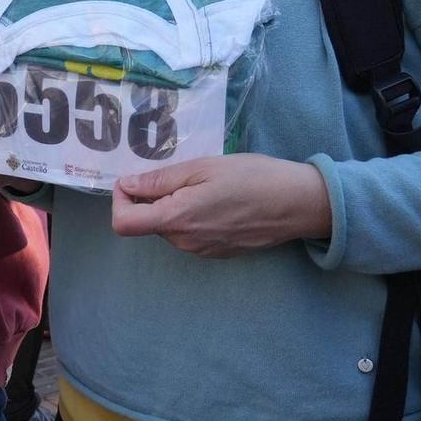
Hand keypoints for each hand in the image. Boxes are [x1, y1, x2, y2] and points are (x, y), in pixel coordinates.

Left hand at [111, 154, 332, 257]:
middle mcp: (184, 242)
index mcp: (176, 220)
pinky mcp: (217, 252)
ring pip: (170, 227)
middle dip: (152, 198)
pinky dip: (192, 216)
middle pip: (147, 222)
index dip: (120, 200)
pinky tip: (218, 200)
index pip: (123, 223)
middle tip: (180, 174)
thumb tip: (127, 185)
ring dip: (174, 206)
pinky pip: (190, 234)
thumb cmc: (252, 178)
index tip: (134, 181)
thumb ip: (160, 180)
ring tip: (205, 185)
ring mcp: (201, 251)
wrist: (299, 203)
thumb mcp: (202, 168)